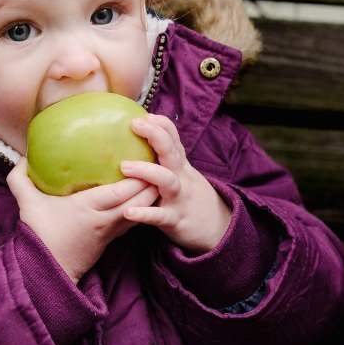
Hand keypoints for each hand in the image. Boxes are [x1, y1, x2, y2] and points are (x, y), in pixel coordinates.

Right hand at [7, 160, 158, 283]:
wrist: (49, 272)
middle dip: (151, 184)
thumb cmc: (40, 236)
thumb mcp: (27, 205)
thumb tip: (21, 158)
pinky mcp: (112, 239)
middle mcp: (104, 220)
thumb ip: (20, 179)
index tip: (143, 160)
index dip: (135, 179)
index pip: (119, 193)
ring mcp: (110, 231)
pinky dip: (143, 208)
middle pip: (137, 202)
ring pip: (139, 212)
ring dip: (150, 197)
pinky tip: (146, 196)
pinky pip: (133, 222)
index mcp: (87, 208)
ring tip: (158, 177)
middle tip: (159, 163)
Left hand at [119, 114, 232, 253]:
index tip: (146, 115)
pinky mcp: (175, 220)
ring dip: (147, 171)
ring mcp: (179, 198)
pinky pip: (159, 216)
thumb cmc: (191, 199)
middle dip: (155, 136)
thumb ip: (168, 159)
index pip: (174, 139)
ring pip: (167, 181)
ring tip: (124, 166)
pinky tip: (128, 211)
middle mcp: (182, 178)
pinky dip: (144, 214)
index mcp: (182, 166)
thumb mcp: (184, 175)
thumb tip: (146, 136)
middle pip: (172, 152)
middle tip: (135, 125)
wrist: (218, 229)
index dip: (162, 125)